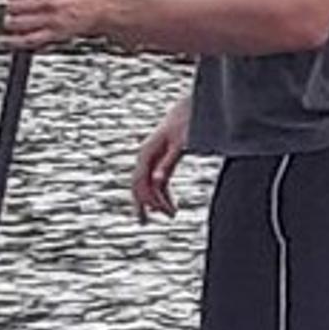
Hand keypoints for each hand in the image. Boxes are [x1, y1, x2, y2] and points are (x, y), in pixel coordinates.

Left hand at [0, 0, 113, 50]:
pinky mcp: (54, 34)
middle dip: (11, 9)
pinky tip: (3, 42)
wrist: (106, 6)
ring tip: (16, 23)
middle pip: (12, 6)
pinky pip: (27, 40)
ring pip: (16, 23)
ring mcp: (50, 19)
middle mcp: (46, 1)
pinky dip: (12, 42)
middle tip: (19, 11)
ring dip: (12, 24)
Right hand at [131, 97, 189, 221]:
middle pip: (139, 185)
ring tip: (169, 215)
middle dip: (146, 204)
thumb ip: (168, 162)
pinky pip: (156, 180)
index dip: (148, 199)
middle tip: (155, 220)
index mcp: (147, 152)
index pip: (140, 181)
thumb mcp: (180, 144)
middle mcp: (145, 156)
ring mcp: (151, 159)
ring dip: (155, 201)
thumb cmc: (186, 124)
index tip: (161, 212)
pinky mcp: (159, 160)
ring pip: (147, 185)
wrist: (190, 109)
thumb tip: (158, 181)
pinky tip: (168, 204)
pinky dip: (161, 193)